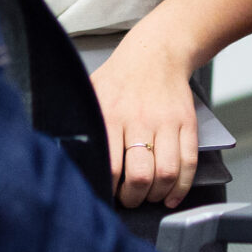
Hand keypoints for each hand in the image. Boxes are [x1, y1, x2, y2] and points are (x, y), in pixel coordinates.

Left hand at [87, 32, 200, 209]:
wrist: (156, 52)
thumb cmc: (119, 78)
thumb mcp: (91, 93)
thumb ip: (81, 122)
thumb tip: (63, 154)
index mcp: (111, 115)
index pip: (110, 167)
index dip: (110, 190)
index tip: (108, 195)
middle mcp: (139, 120)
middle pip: (140, 176)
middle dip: (133, 198)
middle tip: (129, 199)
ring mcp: (166, 122)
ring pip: (166, 173)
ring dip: (157, 195)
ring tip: (149, 196)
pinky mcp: (186, 123)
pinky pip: (188, 163)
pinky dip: (181, 187)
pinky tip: (171, 195)